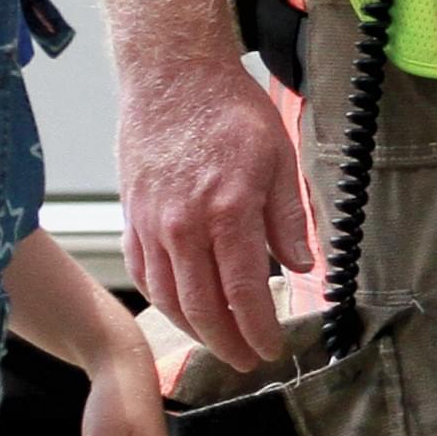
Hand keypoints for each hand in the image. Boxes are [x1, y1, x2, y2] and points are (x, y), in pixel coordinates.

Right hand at [116, 44, 312, 372]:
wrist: (172, 76)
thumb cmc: (229, 112)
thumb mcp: (278, 158)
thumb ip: (289, 218)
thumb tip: (304, 268)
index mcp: (227, 212)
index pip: (243, 293)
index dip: (258, 330)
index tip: (272, 349)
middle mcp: (183, 226)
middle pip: (203, 307)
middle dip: (229, 343)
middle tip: (248, 360)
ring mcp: (151, 224)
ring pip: (169, 298)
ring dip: (195, 330)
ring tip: (220, 343)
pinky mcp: (132, 217)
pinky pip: (143, 274)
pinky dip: (163, 301)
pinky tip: (182, 310)